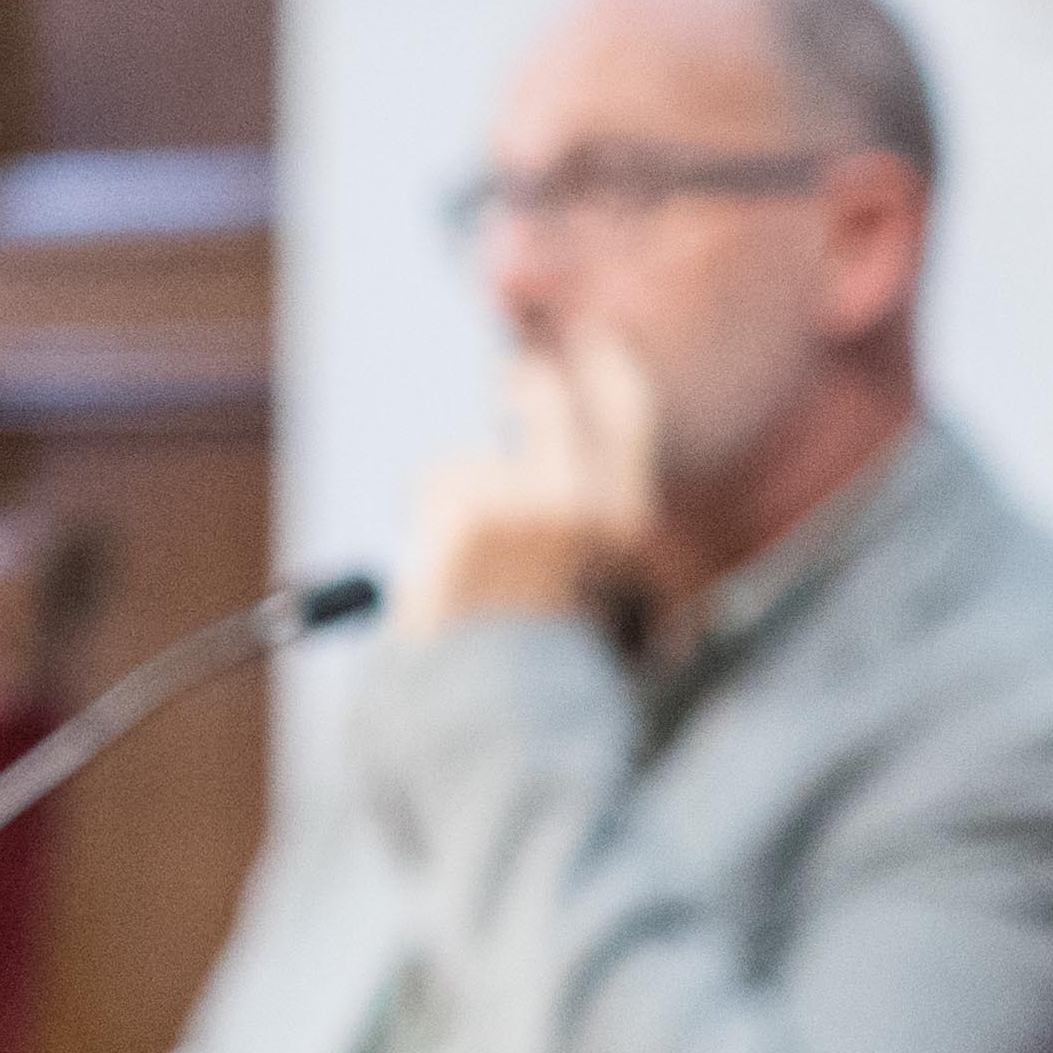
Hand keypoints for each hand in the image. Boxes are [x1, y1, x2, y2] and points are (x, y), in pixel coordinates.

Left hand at [392, 331, 662, 638]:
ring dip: (457, 497)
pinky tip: (437, 565)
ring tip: (466, 562)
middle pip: (542, 397)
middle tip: (516, 377)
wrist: (507, 711)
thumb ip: (596, 533)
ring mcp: (518, 503)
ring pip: (471, 460)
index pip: (625, 412)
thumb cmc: (553, 667)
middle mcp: (578, 503)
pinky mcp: (462, 515)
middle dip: (527, 385)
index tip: (591, 341)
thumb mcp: (609, 598)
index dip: (606, 368)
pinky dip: (427, 513)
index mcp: (624, 521)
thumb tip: (579, 478)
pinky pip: (433, 485)